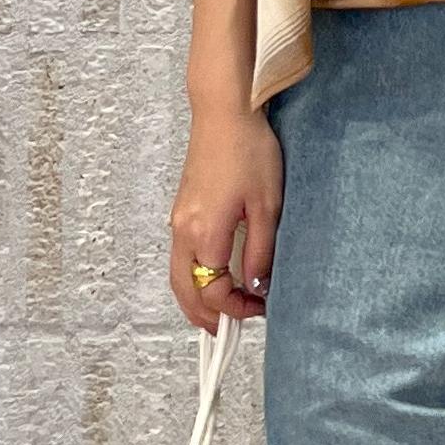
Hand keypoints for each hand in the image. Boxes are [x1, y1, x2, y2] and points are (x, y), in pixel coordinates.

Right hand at [169, 105, 283, 334]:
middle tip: (228, 332)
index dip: (236, 308)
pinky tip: (210, 277)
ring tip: (217, 314)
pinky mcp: (182, 208)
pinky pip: (178, 256)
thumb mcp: (267, 205)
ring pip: (176, 275)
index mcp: (205, 232)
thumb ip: (261, 251)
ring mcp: (179, 219)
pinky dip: (190, 277)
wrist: (224, 112)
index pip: (212, 291)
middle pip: (184, 290)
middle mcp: (184, 230)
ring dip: (194, 299)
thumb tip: (257, 286)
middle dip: (205, 316)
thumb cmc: (249, 151)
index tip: (260, 307)